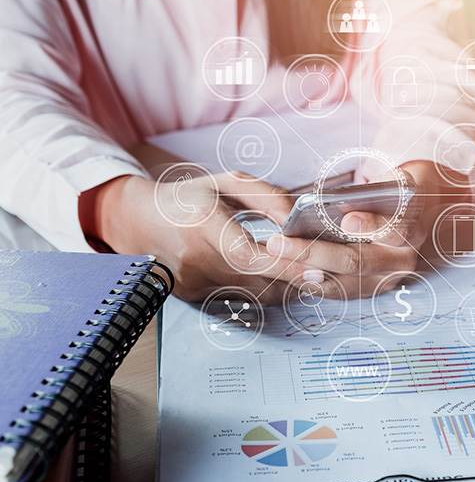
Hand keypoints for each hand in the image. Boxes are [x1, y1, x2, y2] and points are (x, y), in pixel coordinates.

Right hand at [82, 171, 315, 301]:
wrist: (139, 223)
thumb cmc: (188, 199)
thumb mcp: (225, 182)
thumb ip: (265, 196)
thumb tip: (297, 218)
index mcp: (202, 223)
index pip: (247, 253)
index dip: (284, 263)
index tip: (316, 267)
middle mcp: (196, 258)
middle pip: (256, 279)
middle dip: (296, 279)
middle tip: (327, 274)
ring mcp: (193, 283)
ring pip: (253, 294)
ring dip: (285, 287)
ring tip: (308, 274)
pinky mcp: (195, 297)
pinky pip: (241, 299)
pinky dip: (265, 290)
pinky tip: (280, 280)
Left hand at [265, 161, 440, 298]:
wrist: (418, 216)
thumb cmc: (398, 190)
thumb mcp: (397, 179)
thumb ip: (378, 187)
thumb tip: (339, 202)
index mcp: (415, 223)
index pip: (398, 227)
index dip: (372, 225)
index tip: (347, 221)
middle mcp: (404, 257)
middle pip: (357, 260)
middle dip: (312, 252)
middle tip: (277, 243)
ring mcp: (387, 278)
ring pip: (342, 282)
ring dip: (301, 272)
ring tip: (272, 259)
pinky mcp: (371, 289)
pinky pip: (336, 291)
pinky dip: (308, 282)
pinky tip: (281, 271)